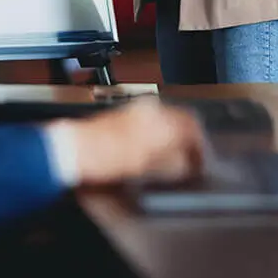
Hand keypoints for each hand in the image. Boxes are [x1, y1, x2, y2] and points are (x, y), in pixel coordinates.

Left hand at [67, 98, 205, 185]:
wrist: (77, 151)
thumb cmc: (105, 159)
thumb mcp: (148, 168)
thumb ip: (174, 164)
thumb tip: (187, 165)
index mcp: (160, 119)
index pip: (193, 125)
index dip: (201, 145)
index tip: (201, 159)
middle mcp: (150, 109)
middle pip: (181, 119)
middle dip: (188, 138)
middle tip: (190, 157)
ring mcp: (136, 108)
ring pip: (167, 118)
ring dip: (174, 134)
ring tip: (172, 155)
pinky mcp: (125, 112)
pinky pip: (151, 118)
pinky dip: (159, 131)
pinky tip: (153, 148)